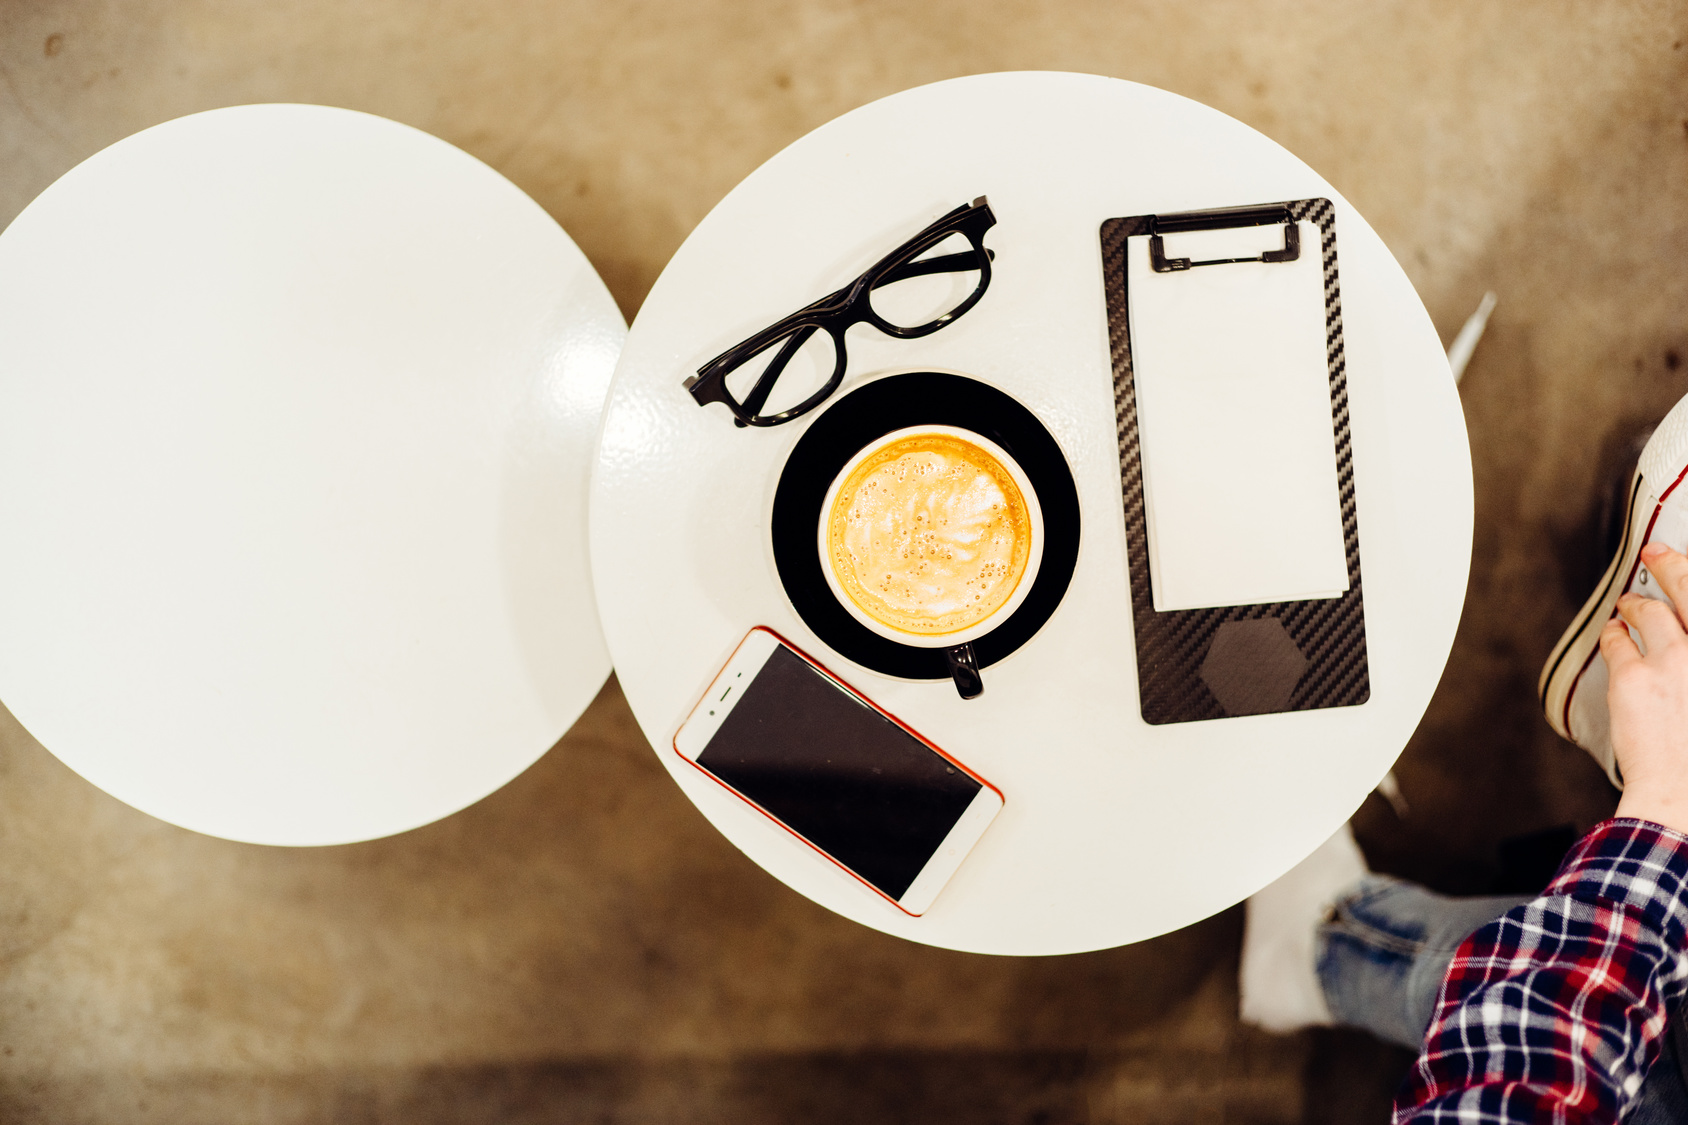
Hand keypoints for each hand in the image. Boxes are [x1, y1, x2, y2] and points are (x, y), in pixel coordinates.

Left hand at [1604, 542, 1687, 834]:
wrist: (1687, 796)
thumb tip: (1683, 652)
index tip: (1685, 564)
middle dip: (1673, 564)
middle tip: (1658, 552)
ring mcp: (1676, 661)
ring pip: (1650, 611)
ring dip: (1636, 603)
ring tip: (1628, 604)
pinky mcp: (1634, 677)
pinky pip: (1618, 640)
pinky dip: (1614, 633)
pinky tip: (1613, 632)